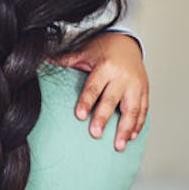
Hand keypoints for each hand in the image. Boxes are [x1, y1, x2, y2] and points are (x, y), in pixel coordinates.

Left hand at [57, 32, 148, 150]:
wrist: (127, 43)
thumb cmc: (102, 50)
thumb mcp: (83, 52)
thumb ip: (66, 60)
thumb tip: (44, 62)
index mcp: (106, 67)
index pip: (94, 87)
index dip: (86, 101)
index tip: (79, 115)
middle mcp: (122, 77)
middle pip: (112, 100)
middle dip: (103, 118)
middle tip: (95, 134)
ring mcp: (136, 85)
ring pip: (132, 109)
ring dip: (126, 129)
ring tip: (118, 146)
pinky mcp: (145, 91)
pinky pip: (144, 110)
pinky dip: (139, 124)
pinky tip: (132, 137)